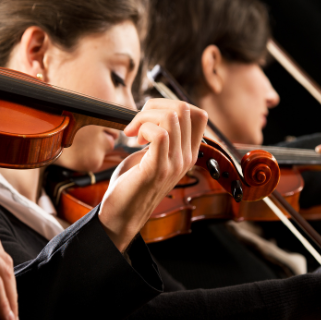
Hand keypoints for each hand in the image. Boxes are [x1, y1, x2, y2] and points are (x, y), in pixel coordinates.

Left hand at [98, 99, 207, 251]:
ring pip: (172, 117)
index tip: (150, 116)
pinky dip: (143, 128)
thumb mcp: (152, 155)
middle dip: (155, 106)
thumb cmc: (132, 183)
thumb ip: (159, 136)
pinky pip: (160, 135)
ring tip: (133, 131)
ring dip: (146, 116)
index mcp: (188, 153)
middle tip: (137, 122)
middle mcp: (186, 157)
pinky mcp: (158, 169)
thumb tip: (154, 111)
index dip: (172, 105)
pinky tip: (133, 140)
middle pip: (185, 109)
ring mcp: (174, 164)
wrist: (121, 214)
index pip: (199, 114)